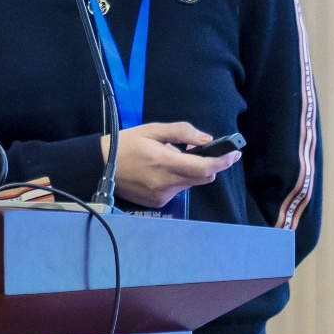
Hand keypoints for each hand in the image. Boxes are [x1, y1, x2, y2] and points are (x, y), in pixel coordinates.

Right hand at [100, 121, 241, 208]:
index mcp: (165, 163)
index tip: (234, 154)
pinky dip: (176, 180)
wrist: (99, 166)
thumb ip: (181, 132)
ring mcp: (162, 196)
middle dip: (207, 165)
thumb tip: (206, 139)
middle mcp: (166, 183)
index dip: (223, 161)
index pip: (204, 168)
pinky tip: (158, 171)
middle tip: (199, 151)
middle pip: (202, 178)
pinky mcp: (157, 203)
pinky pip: (176, 190)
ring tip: (168, 159)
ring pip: (189, 184)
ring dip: (189, 172)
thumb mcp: (152, 130)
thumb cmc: (126, 143)